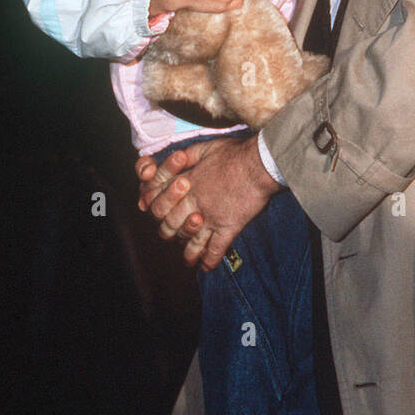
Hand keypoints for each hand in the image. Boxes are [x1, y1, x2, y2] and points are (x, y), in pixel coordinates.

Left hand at [138, 137, 279, 270]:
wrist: (259, 163)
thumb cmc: (235, 153)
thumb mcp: (206, 147)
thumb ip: (190, 155)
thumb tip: (179, 158)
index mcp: (188, 181)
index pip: (161, 198)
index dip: (155, 205)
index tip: (156, 211)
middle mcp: (195, 201)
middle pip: (171, 223)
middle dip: (168, 231)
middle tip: (172, 234)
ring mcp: (211, 217)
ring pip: (191, 241)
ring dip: (188, 251)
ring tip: (188, 259)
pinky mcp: (229, 226)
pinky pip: (216, 249)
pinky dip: (210, 261)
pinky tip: (206, 267)